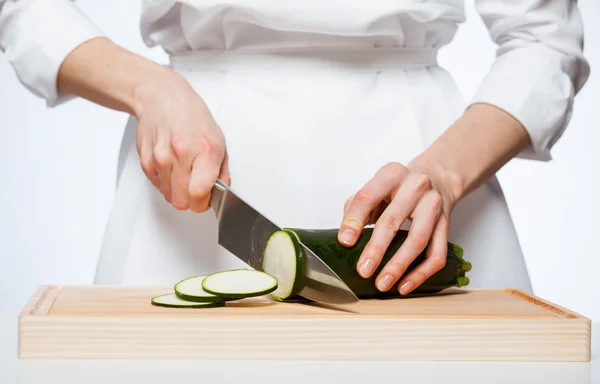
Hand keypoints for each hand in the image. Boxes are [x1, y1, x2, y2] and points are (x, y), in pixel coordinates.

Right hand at [134, 77, 229, 211]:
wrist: (163, 98)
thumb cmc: (192, 118)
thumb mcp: (219, 141)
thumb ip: (222, 172)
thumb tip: (221, 194)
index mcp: (206, 150)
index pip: (199, 193)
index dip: (203, 203)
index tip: (205, 200)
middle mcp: (182, 153)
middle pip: (182, 200)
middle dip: (190, 200)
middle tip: (195, 188)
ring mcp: (161, 157)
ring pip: (168, 196)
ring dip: (176, 190)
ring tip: (183, 172)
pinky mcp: (146, 159)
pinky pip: (157, 186)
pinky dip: (165, 182)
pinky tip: (171, 167)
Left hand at [338, 162, 456, 294]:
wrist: (436, 178)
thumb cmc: (397, 189)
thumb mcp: (375, 188)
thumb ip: (357, 209)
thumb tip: (347, 239)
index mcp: (391, 174)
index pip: (368, 197)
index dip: (354, 220)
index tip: (345, 242)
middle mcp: (415, 185)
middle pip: (393, 220)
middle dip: (376, 249)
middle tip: (363, 270)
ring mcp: (434, 205)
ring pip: (418, 240)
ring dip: (399, 265)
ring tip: (382, 283)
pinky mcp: (446, 224)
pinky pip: (436, 253)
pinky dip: (420, 273)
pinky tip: (404, 285)